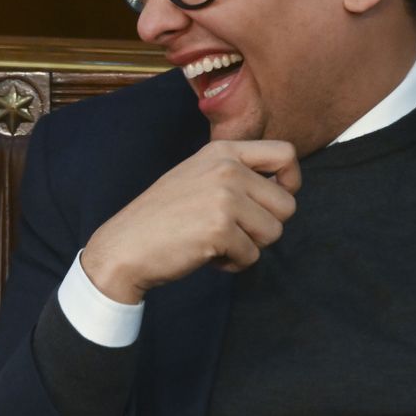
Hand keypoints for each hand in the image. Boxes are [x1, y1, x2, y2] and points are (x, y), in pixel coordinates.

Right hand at [79, 139, 300, 303]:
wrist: (125, 246)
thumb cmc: (162, 217)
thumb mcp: (198, 176)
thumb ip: (236, 173)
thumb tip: (284, 188)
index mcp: (222, 151)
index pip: (286, 154)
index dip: (290, 182)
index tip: (270, 203)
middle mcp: (227, 169)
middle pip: (286, 204)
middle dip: (265, 226)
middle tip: (234, 231)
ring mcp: (224, 198)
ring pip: (273, 232)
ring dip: (249, 246)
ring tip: (217, 242)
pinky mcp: (220, 229)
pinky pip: (252, 256)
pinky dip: (232, 264)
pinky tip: (205, 255)